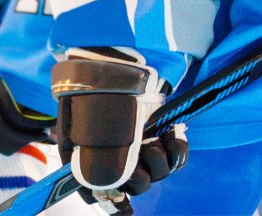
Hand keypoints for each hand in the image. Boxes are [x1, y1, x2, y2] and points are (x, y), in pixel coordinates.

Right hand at [52, 49, 187, 214]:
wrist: (113, 61)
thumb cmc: (94, 97)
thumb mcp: (85, 137)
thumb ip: (95, 171)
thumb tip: (107, 194)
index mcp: (90, 157)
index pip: (103, 194)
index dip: (116, 204)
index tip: (127, 209)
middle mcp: (115, 152)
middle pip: (134, 186)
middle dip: (141, 177)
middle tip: (140, 156)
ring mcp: (138, 141)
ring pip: (158, 173)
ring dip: (160, 163)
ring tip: (154, 141)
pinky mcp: (159, 130)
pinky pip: (176, 155)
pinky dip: (176, 148)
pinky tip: (171, 134)